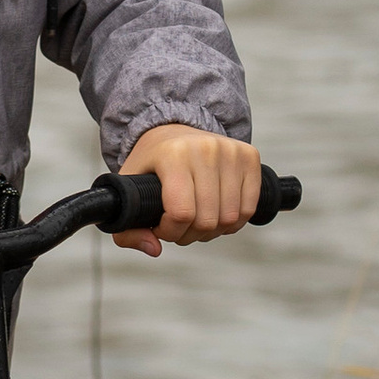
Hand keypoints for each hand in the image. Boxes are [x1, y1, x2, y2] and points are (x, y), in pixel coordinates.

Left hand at [114, 124, 261, 257]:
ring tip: (196, 221)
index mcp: (173, 154)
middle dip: (189, 234)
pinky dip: (233, 223)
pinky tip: (216, 215)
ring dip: (212, 231)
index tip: (160, 227)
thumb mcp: (129, 189)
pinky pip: (248, 209)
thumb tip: (154, 249)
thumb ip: (128, 227)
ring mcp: (231, 151)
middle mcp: (206, 149)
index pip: (181, 213)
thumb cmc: (152, 163)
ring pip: (229, 218)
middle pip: (207, 220)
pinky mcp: (250, 157)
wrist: (174, 130)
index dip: (170, 232)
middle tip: (178, 226)